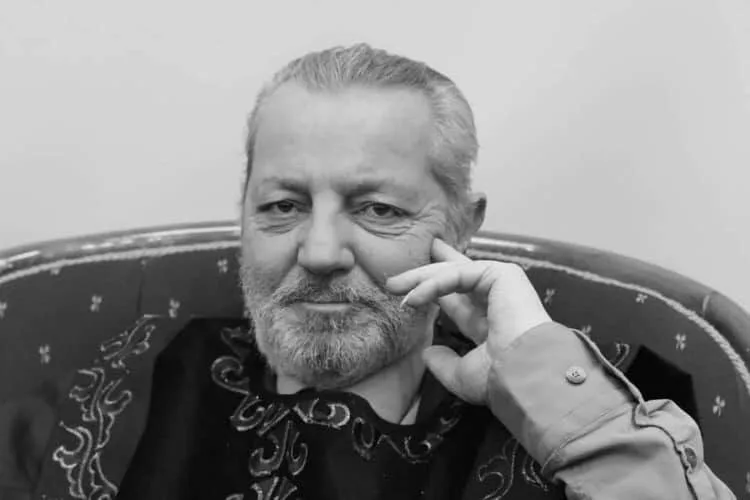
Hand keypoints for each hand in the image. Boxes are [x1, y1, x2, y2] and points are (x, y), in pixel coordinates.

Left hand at [386, 239, 551, 404]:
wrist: (524, 377)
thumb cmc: (500, 380)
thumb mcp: (463, 375)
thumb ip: (444, 364)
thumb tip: (427, 354)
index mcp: (490, 322)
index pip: (456, 299)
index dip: (432, 290)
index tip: (409, 289)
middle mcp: (496, 299)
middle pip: (453, 277)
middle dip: (423, 275)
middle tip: (394, 280)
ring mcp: (501, 284)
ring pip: (452, 272)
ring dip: (421, 278)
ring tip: (394, 286)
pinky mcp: (502, 274)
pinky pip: (458, 274)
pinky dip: (433, 284)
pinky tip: (413, 297)